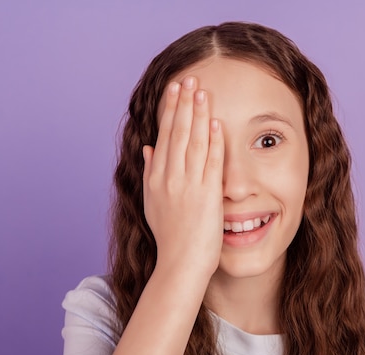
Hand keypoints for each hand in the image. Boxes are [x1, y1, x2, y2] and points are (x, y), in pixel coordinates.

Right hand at [142, 76, 223, 278]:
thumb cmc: (170, 237)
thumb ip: (151, 172)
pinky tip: (215, 122)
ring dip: (197, 115)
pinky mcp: (206, 196)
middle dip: (182, 104)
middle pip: (176, 134)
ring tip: (201, 91)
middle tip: (188, 79)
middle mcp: (169, 179)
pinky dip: (212, 142)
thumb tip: (149, 148)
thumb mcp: (152, 203)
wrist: (180, 264)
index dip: (170, 111)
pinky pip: (209, 163)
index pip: (164, 137)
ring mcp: (187, 186)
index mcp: (156, 179)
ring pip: (191, 143)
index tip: (175, 90)